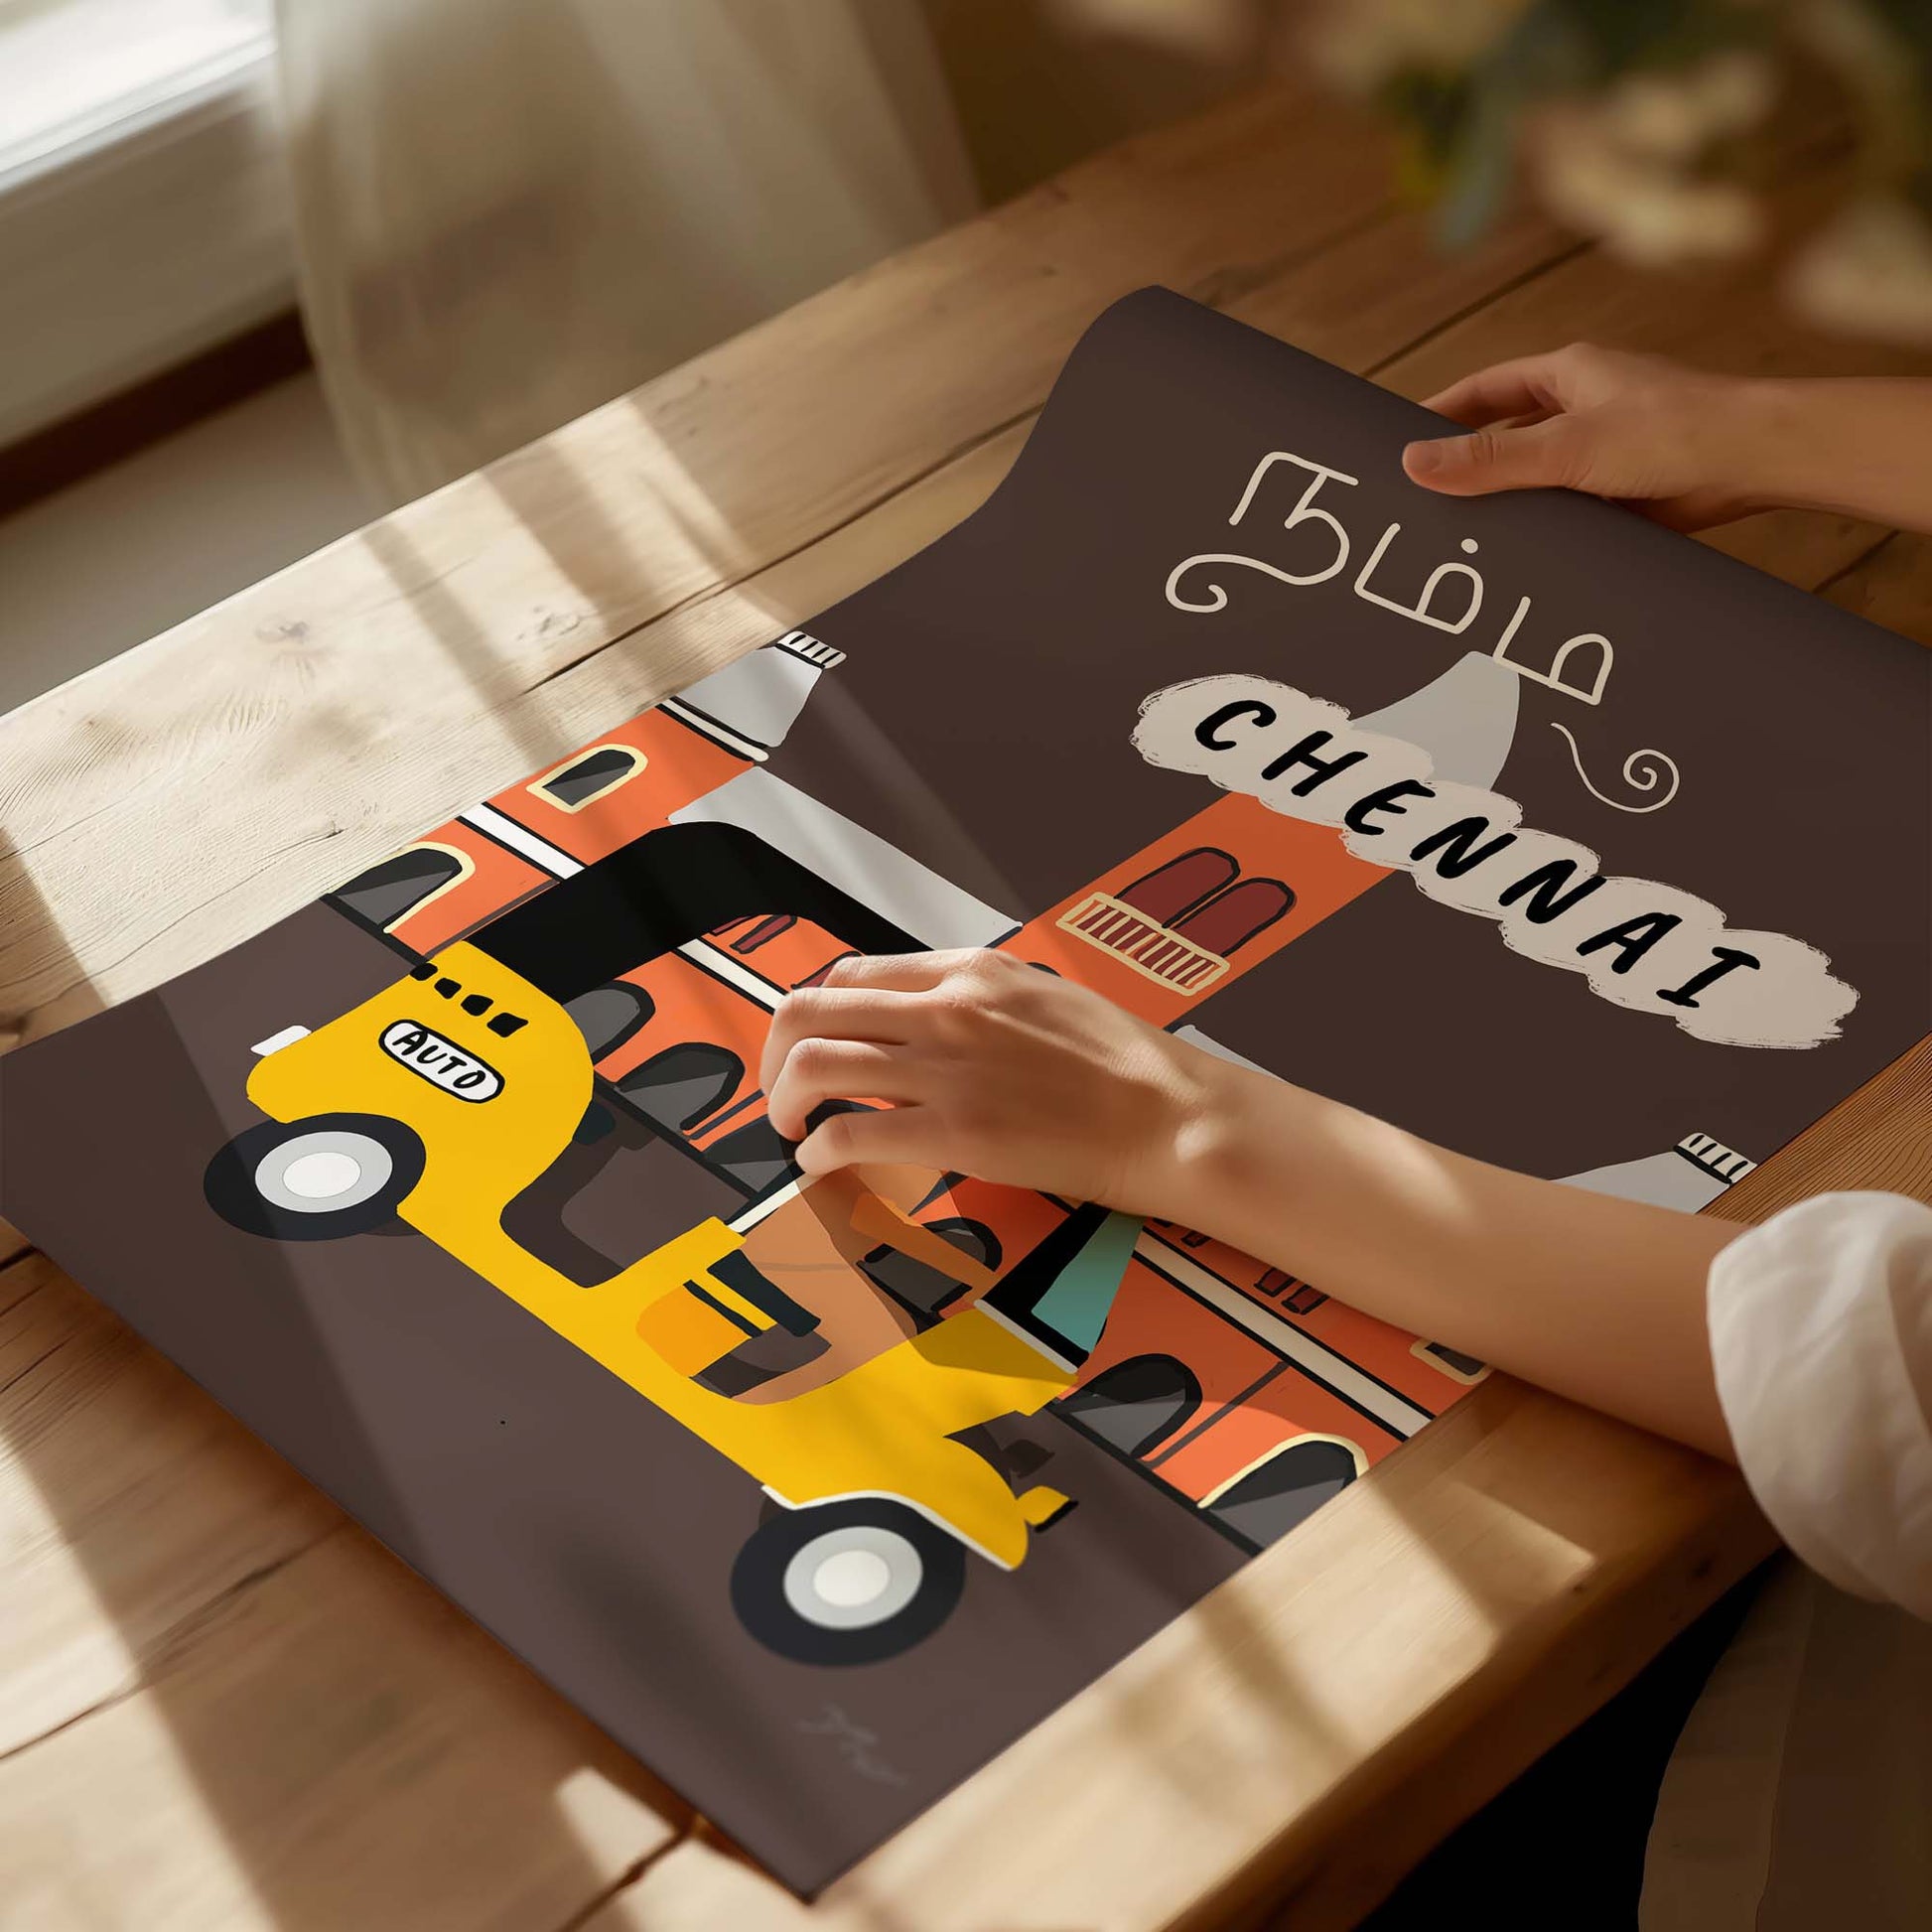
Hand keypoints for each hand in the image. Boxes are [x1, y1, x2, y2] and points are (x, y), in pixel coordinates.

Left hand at [758, 949, 1225, 1208]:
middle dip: (775, 1053)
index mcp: (968, 969)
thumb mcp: (1043, 996)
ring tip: (793, 1129)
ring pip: (813, 1065)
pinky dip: (817, 1153)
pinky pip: (847, 1134)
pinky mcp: (953, 1132)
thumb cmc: (1122, 1065)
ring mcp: (945, 1068)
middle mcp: (945, 1007)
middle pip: (810, 1010)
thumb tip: (926, 1021)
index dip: (815, 1014)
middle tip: (781, 1091)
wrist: (1171, 1115)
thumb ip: (977, 1001)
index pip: (851, 974)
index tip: (812, 1046)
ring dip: (784, 1101)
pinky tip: (821, 1167)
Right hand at [1402, 342, 1766, 529]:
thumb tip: (1412, 463)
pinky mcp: (1626, 492)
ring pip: (1538, 478)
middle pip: (1507, 435)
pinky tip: (1520, 558)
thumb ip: (1490, 460)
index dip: (1441, 414)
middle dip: (1469, 466)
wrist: (1757, 462)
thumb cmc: (1673, 431)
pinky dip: (1545, 531)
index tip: (1400, 442)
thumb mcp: (1566, 447)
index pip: (1485, 390)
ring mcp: (1606, 451)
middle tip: (1421, 500)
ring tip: (1461, 539)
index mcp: (1569, 375)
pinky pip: (1570, 511)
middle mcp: (1585, 407)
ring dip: (1508, 504)